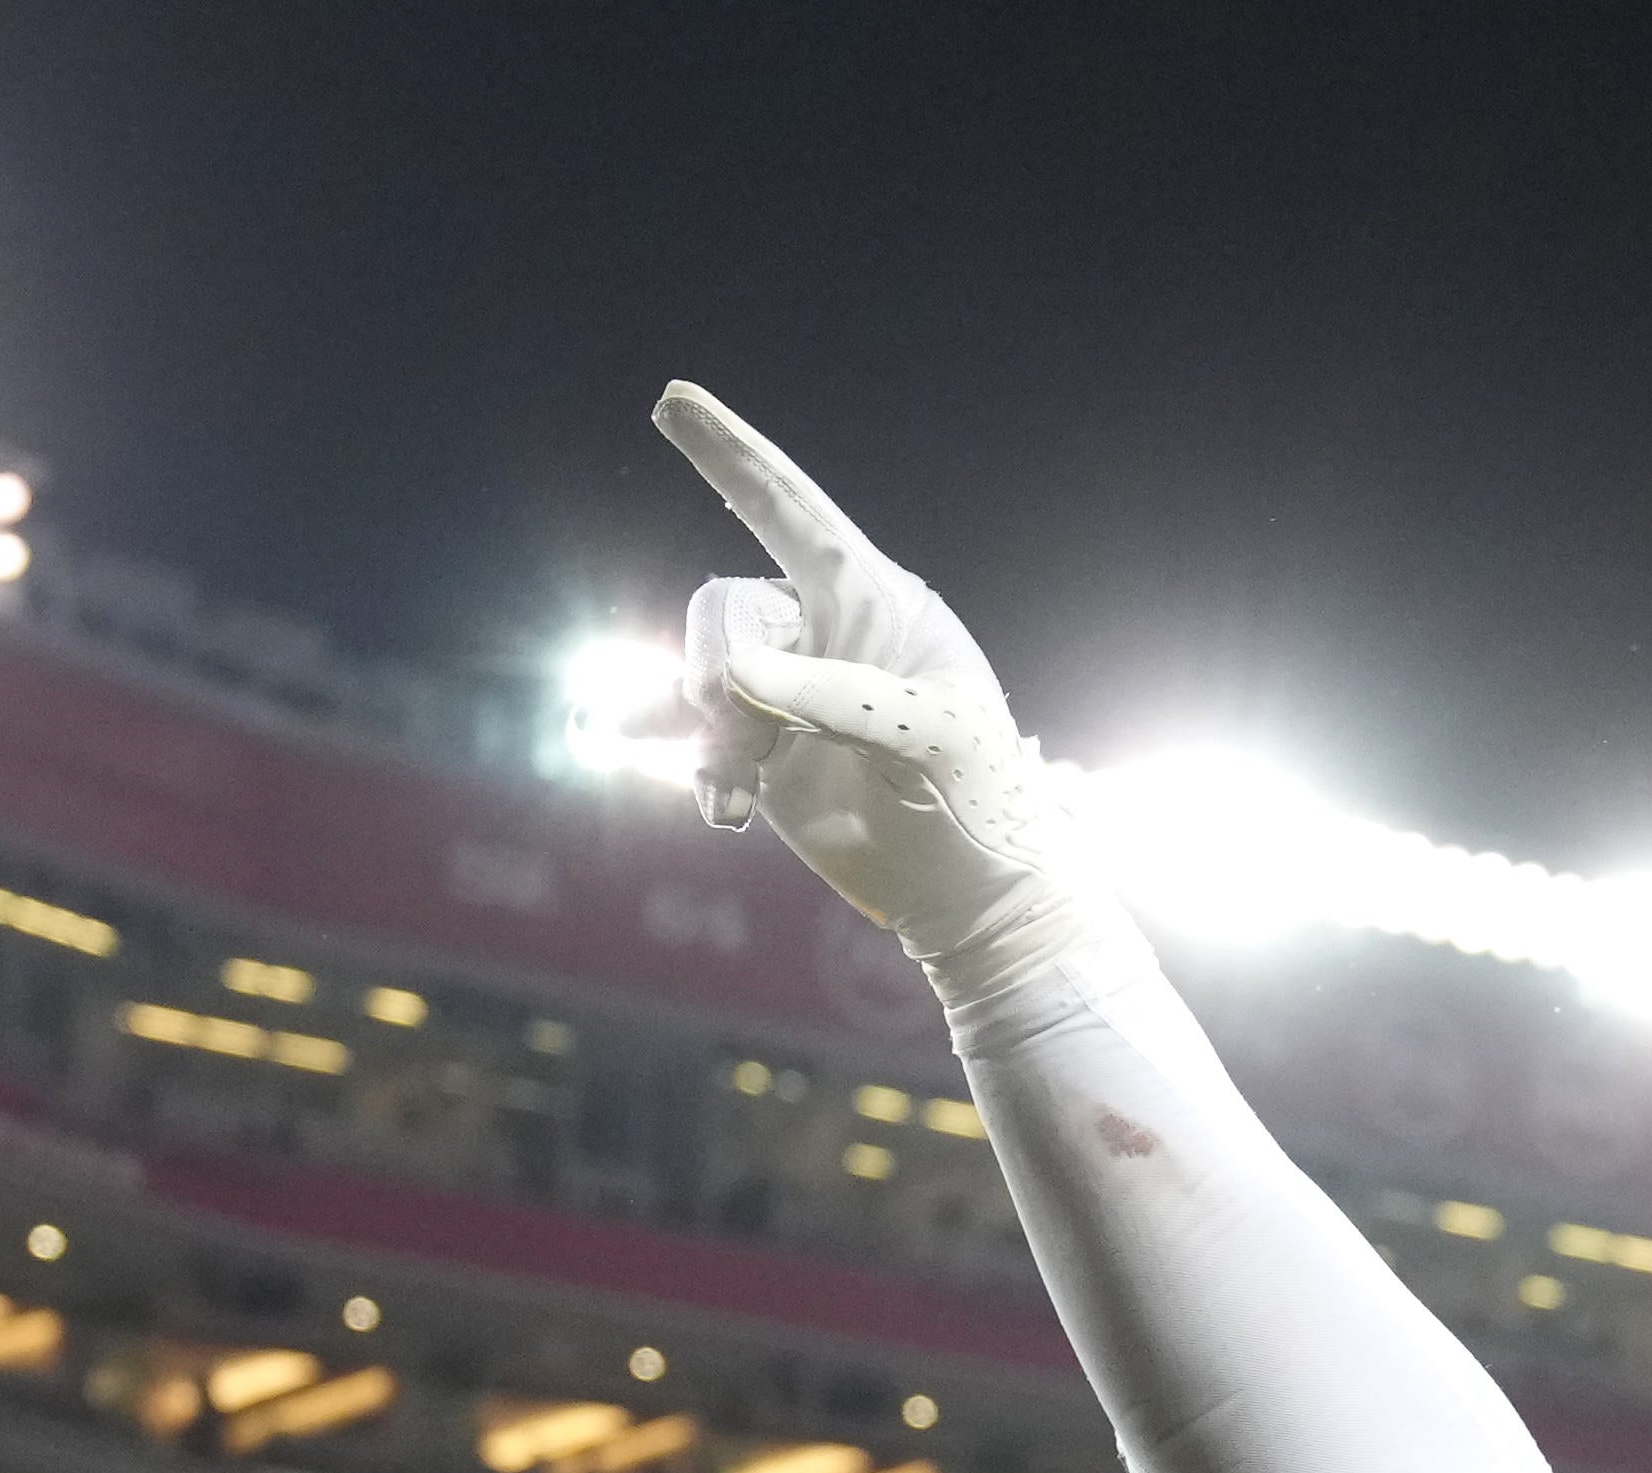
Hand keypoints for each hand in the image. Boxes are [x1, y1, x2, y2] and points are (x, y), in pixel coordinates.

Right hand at [656, 386, 1062, 976]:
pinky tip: (724, 811)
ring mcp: (784, 689)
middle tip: (750, 740)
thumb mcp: (930, 737)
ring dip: (707, 732)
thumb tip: (734, 673)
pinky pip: (691, 732)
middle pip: (722, 606)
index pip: (794, 510)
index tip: (673, 400)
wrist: (969, 894)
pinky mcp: (759, 749)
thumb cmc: (977, 799)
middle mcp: (821, 631)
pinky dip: (696, 767)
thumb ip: (837, 697)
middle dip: (714, 669)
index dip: (734, 456)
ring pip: (698, 672)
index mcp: (874, 600)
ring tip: (739, 792)